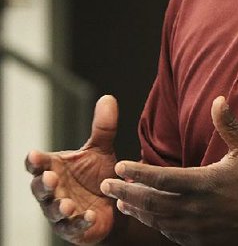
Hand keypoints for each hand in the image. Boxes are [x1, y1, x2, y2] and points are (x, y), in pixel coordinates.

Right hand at [25, 95, 118, 244]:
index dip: (35, 161)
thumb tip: (107, 98)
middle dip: (44, 184)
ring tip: (67, 204)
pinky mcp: (73, 228)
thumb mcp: (101, 150)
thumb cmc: (97, 174)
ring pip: (53, 211)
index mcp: (55, 168)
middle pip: (40, 188)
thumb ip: (103, 127)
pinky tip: (89, 217)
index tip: (36, 155)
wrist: (113, 203)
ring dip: (59, 207)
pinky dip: (81, 223)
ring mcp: (61, 211)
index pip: (38, 164)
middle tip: (51, 178)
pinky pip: (74, 227)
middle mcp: (54, 191)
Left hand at [100, 96, 237, 245]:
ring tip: (121, 201)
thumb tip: (217, 98)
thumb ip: (228, 124)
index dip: (137, 172)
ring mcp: (197, 228)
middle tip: (107, 183)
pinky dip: (155, 224)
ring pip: (157, 220)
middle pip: (150, 202)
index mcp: (204, 183)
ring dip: (137, 210)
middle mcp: (196, 208)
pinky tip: (149, 217)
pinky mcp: (202, 241)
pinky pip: (171, 233)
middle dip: (125, 191)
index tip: (119, 164)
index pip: (160, 178)